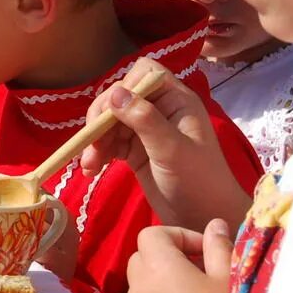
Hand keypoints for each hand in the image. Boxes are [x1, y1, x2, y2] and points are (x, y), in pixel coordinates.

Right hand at [78, 59, 248, 227]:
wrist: (203, 219)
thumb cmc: (197, 181)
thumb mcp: (172, 149)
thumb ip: (144, 119)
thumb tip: (114, 93)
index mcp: (177, 101)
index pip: (145, 73)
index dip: (125, 85)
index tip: (111, 111)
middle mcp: (161, 110)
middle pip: (121, 96)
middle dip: (103, 118)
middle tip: (91, 142)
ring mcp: (147, 131)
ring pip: (111, 121)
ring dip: (96, 139)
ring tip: (89, 164)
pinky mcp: (136, 151)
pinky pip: (110, 142)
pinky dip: (98, 153)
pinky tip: (91, 169)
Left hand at [125, 221, 246, 292]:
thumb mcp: (228, 277)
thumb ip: (218, 247)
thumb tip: (214, 225)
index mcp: (159, 265)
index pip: (152, 234)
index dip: (177, 234)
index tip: (203, 249)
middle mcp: (139, 284)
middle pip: (142, 255)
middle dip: (167, 255)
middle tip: (198, 267)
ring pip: (141, 281)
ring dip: (161, 278)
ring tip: (193, 292)